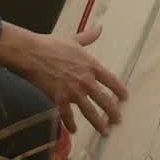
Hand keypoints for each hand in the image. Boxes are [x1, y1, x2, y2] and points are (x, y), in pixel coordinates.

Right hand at [0, 23, 127, 136]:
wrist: (33, 54)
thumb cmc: (53, 45)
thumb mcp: (74, 40)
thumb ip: (88, 37)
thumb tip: (99, 27)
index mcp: (91, 65)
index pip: (111, 80)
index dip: (119, 90)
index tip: (125, 98)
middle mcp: (85, 80)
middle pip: (104, 100)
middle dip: (113, 112)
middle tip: (118, 121)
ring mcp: (73, 91)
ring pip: (89, 111)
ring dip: (98, 123)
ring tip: (105, 132)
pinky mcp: (59, 99)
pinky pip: (67, 115)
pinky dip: (70, 124)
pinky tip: (74, 130)